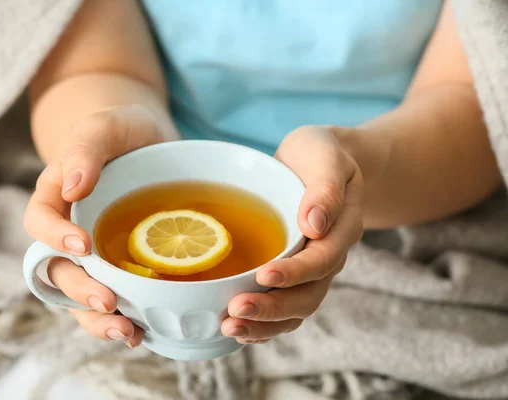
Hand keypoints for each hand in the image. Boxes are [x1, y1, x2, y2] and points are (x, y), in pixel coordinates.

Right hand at [23, 106, 162, 347]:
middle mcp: (66, 230)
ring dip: (99, 319)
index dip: (53, 237)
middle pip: (58, 270)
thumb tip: (74, 187)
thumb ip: (86, 150)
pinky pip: (111, 297)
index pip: (38, 220)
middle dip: (80, 290)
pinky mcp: (118, 264)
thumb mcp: (106, 127)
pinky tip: (143, 330)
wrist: (147, 142)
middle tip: (109, 301)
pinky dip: (122, 317)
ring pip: (80, 295)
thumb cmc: (121, 131)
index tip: (83, 245)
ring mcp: (92, 253)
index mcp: (54, 195)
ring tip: (128, 332)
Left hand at [221, 126, 363, 343]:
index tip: (264, 275)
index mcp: (342, 227)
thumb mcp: (325, 156)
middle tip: (235, 311)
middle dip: (273, 308)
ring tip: (229, 327)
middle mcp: (330, 255)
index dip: (296, 272)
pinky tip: (237, 328)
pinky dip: (263, 322)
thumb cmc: (319, 154)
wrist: (320, 162)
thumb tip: (314, 224)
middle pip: (309, 295)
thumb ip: (324, 188)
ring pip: (296, 309)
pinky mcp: (294, 274)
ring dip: (264, 324)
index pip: (323, 259)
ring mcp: (313, 269)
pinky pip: (284, 306)